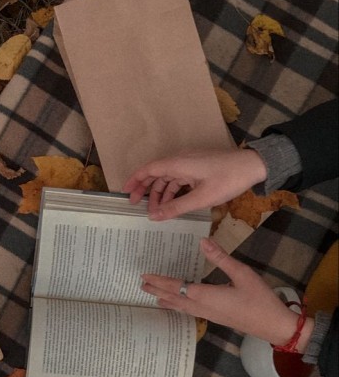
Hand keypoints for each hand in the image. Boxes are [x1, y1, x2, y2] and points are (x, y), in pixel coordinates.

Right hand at [123, 148, 267, 219]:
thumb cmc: (227, 180)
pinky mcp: (197, 167)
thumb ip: (175, 208)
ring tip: (155, 210)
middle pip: (155, 172)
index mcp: (178, 163)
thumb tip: (153, 217)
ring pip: (167, 177)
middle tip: (135, 204)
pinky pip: (178, 178)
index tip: (124, 192)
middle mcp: (180, 160)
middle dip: (143, 188)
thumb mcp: (201, 198)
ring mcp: (189, 163)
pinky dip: (171, 190)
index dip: (134, 180)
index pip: (148, 169)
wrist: (252, 166)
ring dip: (159, 192)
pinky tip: (171, 204)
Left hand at [141, 238, 313, 348]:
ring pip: (180, 307)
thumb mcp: (242, 273)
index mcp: (205, 296)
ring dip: (166, 300)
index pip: (176, 287)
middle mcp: (202, 307)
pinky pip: (189, 311)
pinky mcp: (215, 318)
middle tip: (141, 284)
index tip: (145, 276)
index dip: (160, 281)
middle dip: (158, 291)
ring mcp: (208, 315)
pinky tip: (178, 305)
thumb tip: (203, 241)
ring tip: (153, 295)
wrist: (273, 325)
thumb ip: (221, 258)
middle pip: (174, 299)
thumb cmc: (259, 299)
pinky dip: (178, 306)